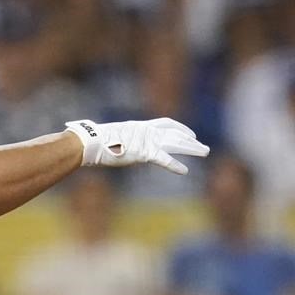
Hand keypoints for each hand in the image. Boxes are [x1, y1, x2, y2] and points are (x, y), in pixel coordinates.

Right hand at [65, 118, 208, 174]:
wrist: (90, 142)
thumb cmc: (95, 141)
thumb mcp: (112, 136)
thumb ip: (122, 139)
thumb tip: (118, 143)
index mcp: (140, 126)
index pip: (166, 123)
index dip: (180, 128)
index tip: (191, 135)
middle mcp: (146, 131)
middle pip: (175, 134)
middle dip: (190, 141)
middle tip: (204, 148)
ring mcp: (146, 141)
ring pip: (174, 144)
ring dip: (191, 148)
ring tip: (205, 153)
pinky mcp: (143, 152)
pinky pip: (163, 159)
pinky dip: (174, 165)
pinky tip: (184, 170)